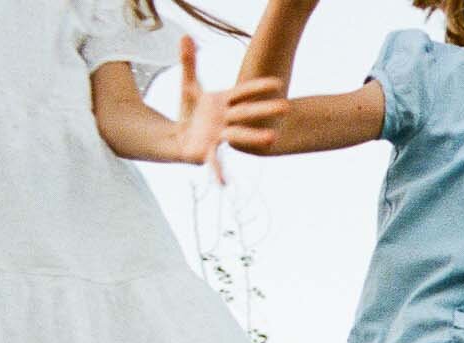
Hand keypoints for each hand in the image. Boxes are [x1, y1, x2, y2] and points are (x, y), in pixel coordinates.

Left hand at [172, 37, 286, 183]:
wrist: (177, 136)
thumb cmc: (189, 112)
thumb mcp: (188, 85)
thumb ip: (188, 61)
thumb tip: (186, 37)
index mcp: (224, 103)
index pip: (244, 92)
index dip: (259, 88)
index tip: (278, 84)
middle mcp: (226, 120)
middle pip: (247, 113)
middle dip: (265, 111)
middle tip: (286, 107)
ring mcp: (218, 136)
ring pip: (238, 135)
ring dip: (255, 137)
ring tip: (272, 139)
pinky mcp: (207, 151)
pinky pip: (214, 162)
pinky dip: (218, 173)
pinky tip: (225, 183)